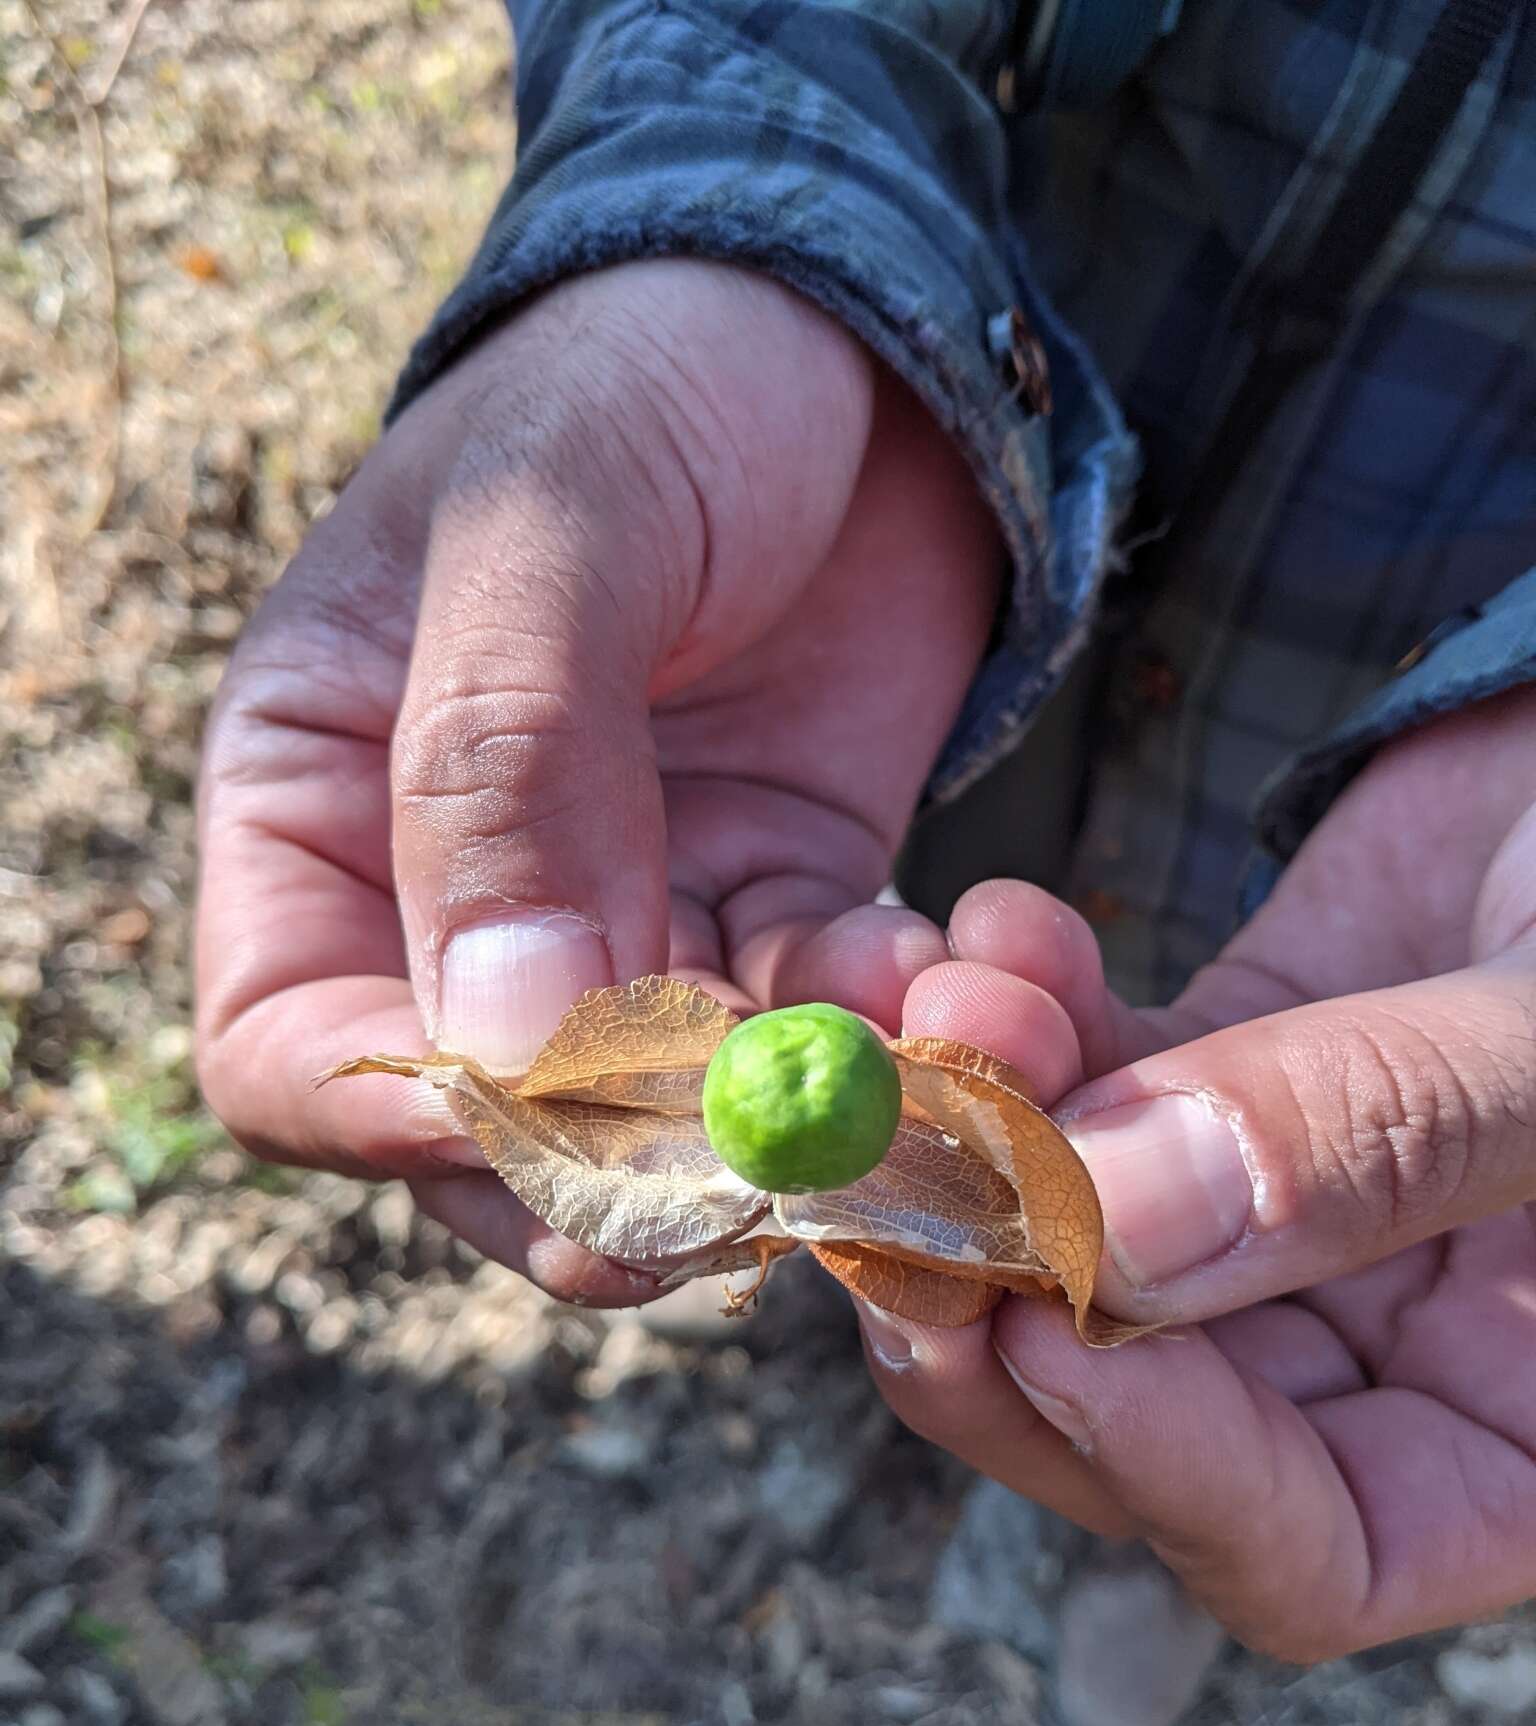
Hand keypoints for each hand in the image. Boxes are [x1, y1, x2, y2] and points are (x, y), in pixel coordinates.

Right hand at [197, 261, 998, 1299]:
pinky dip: (886, 1037)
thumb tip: (504, 1051)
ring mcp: (624, 909)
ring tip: (906, 1068)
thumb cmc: (648, 374)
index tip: (538, 1123)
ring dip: (791, 1126)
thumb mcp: (549, 531)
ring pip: (675, 1117)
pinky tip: (949, 967)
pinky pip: (813, 1032)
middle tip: (748, 1184)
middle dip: (622, 1172)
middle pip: (492, 1131)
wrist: (850, 322)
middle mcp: (453, 892)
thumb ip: (505, 776)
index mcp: (318, 803)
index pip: (291, 1047)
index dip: (392, 1118)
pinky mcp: (773, 898)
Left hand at [858, 689, 1535, 1658]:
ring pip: (1074, 1248)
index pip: (1315, 1554)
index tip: (1043, 1338)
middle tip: (895, 1193)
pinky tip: (1002, 936)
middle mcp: (1397, 1349)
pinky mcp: (1232, 1077)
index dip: (1166, 1474)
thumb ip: (1375, 1139)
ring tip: (957, 1005)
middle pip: (1137, 1417)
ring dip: (982, 1139)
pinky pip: (1084, 1090)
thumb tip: (1105, 1240)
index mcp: (1525, 1424)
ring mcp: (1297, 1216)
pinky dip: (1022, 1025)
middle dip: (998, 1301)